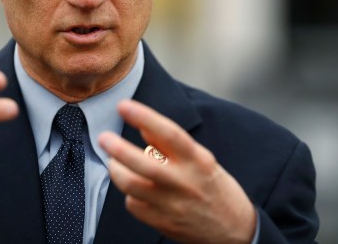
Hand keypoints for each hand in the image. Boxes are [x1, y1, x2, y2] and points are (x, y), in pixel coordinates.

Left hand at [98, 100, 255, 243]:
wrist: (234, 231)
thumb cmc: (214, 188)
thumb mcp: (202, 160)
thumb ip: (172, 145)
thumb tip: (144, 127)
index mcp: (198, 161)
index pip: (169, 133)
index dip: (144, 117)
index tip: (123, 105)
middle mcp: (185, 183)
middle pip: (143, 164)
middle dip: (118, 149)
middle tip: (104, 138)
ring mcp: (172, 205)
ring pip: (130, 185)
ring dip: (117, 170)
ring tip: (115, 162)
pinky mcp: (162, 223)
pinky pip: (133, 205)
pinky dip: (130, 194)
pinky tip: (136, 189)